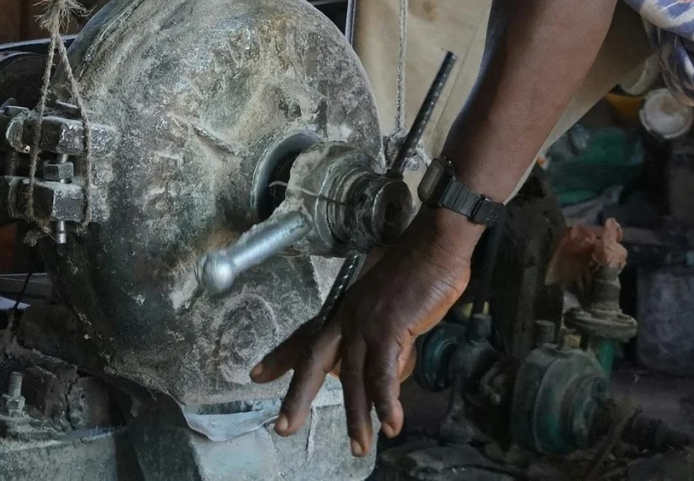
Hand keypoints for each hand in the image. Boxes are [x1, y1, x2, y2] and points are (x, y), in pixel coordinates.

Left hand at [250, 215, 474, 454]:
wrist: (435, 246)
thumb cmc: (417, 271)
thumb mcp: (390, 306)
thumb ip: (382, 336)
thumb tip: (387, 367)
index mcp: (344, 309)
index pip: (306, 335)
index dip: (281, 356)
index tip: (258, 375)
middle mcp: (347, 317)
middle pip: (315, 361)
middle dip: (298, 396)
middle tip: (284, 428)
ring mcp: (365, 323)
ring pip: (354, 379)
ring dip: (358, 417)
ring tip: (359, 446)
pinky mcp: (389, 328)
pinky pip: (384, 373)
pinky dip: (387, 400)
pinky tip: (391, 422)